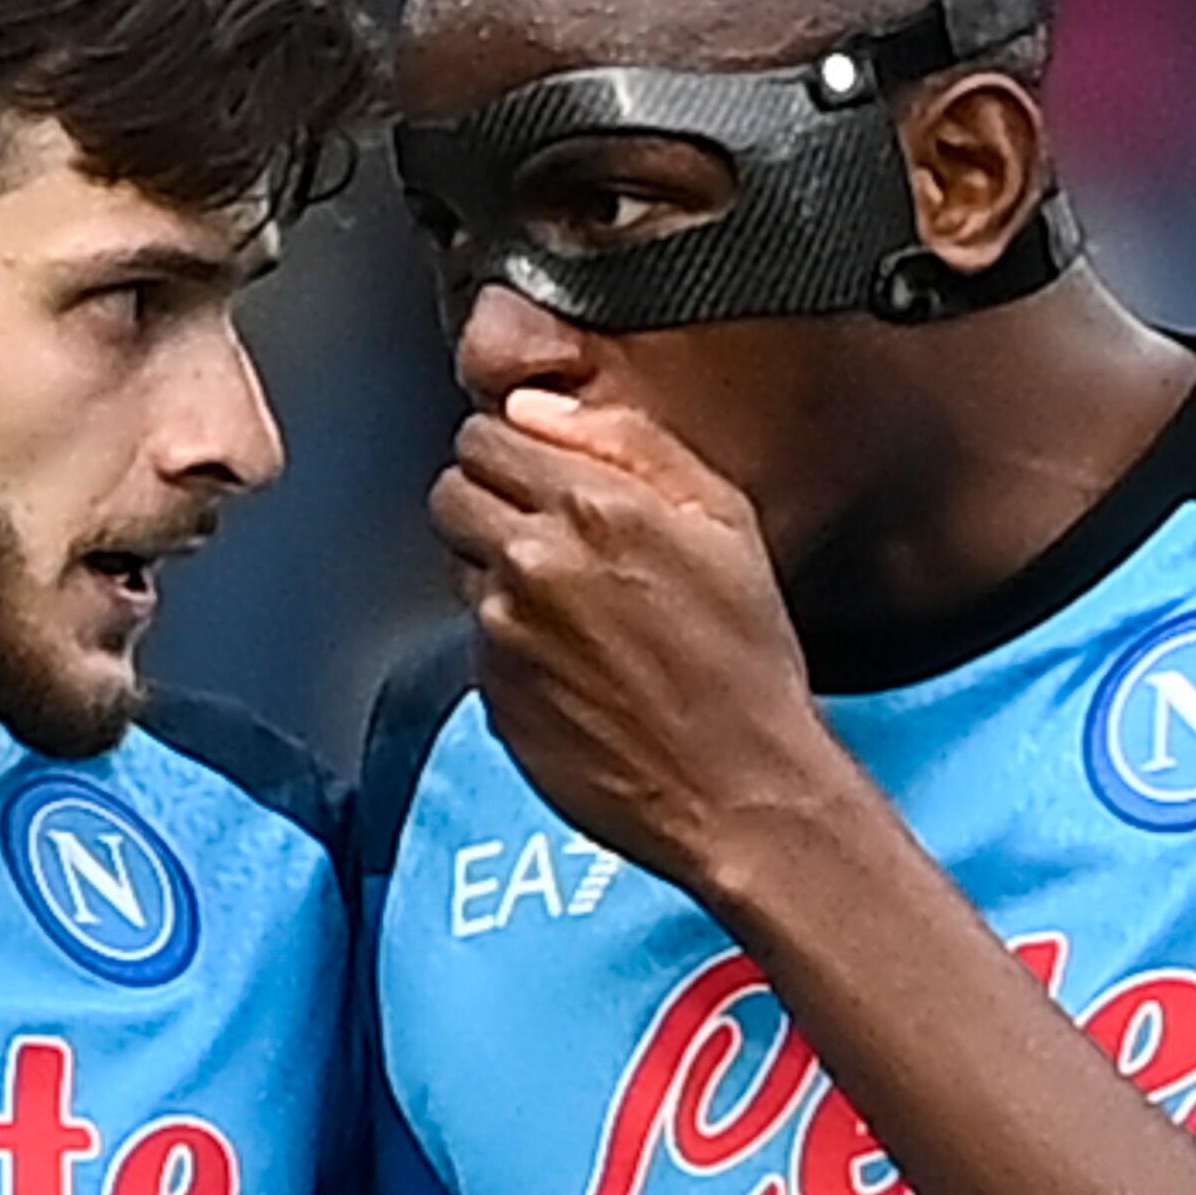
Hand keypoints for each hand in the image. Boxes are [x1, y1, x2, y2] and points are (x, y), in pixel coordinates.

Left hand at [431, 389, 855, 899]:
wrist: (738, 788)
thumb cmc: (744, 658)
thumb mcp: (723, 517)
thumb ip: (628, 441)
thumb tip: (539, 406)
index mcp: (591, 506)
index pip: (483, 434)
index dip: (513, 448)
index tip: (542, 468)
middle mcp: (532, 563)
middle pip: (452, 493)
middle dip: (490, 500)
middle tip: (549, 531)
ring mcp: (502, 633)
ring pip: (460, 565)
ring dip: (499, 572)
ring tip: (574, 606)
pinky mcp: (492, 693)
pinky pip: (475, 640)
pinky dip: (509, 640)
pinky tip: (572, 661)